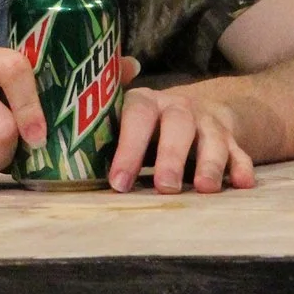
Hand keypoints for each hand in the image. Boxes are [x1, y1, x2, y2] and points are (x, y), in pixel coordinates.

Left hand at [108, 79, 254, 195]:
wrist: (191, 111)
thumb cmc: (143, 127)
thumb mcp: (120, 122)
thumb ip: (96, 132)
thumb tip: (51, 146)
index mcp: (145, 103)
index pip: (136, 116)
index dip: (128, 148)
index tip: (118, 182)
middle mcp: (178, 108)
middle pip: (177, 125)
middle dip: (172, 156)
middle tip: (166, 187)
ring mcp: (206, 122)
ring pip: (212, 138)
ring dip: (209, 163)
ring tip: (204, 189)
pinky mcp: (230, 139)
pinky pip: (240, 151)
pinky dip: (242, 166)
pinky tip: (242, 184)